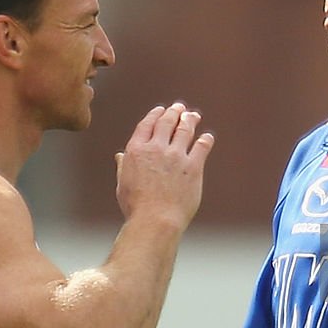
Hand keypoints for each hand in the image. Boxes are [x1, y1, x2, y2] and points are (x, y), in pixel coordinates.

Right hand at [115, 103, 214, 228]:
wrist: (156, 219)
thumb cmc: (136, 206)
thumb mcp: (122, 184)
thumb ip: (123, 166)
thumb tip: (120, 156)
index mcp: (136, 150)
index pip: (147, 124)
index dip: (155, 114)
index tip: (160, 110)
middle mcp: (156, 148)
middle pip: (167, 122)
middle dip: (174, 112)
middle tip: (180, 108)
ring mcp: (176, 156)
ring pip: (185, 129)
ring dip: (190, 120)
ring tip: (193, 116)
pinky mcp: (193, 167)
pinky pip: (202, 146)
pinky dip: (205, 139)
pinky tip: (207, 137)